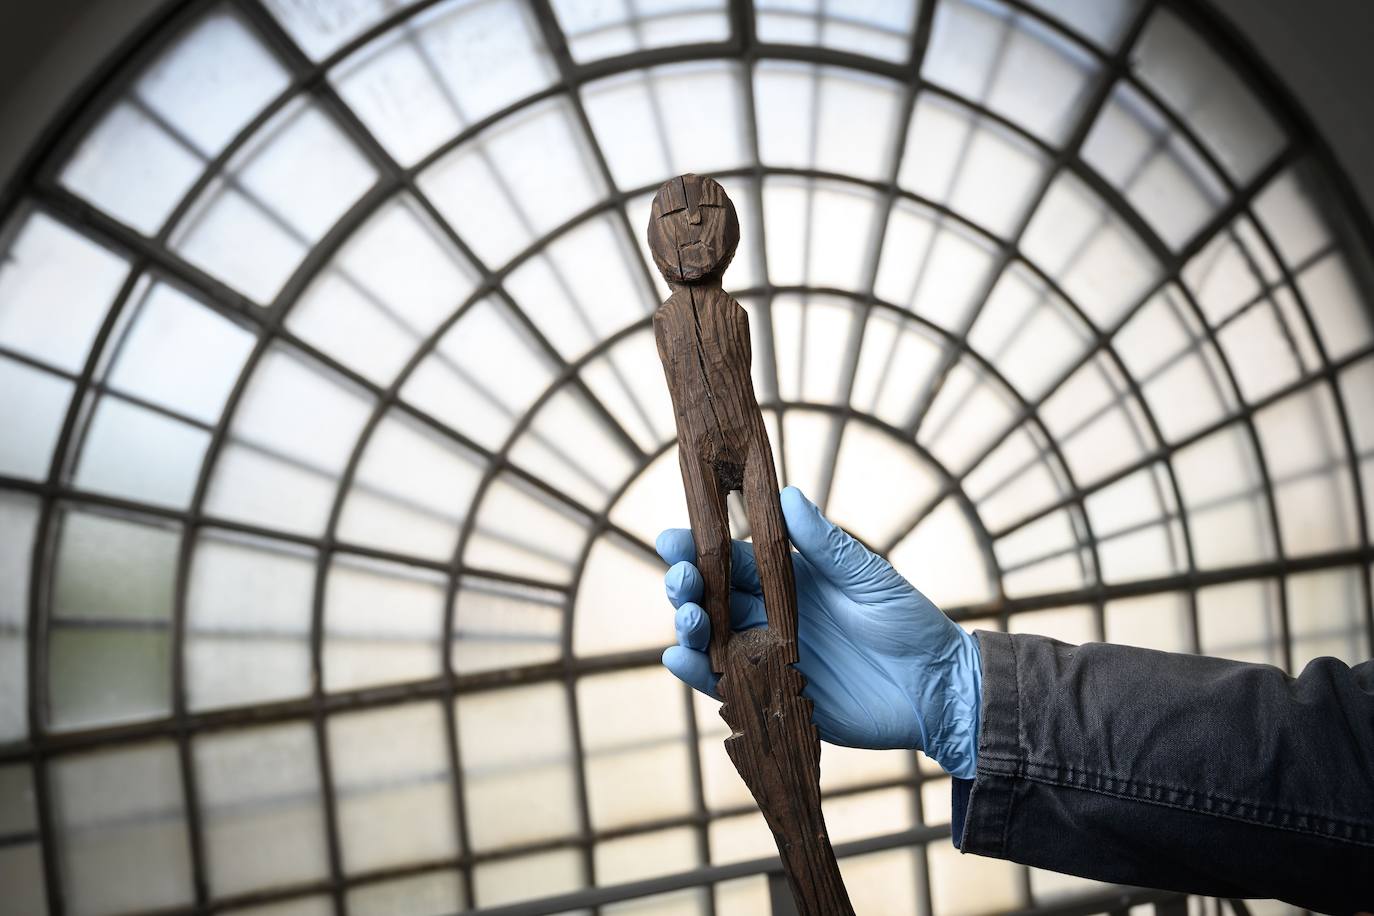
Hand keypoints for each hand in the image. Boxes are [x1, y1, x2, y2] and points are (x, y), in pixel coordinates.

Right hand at [656, 487, 981, 778]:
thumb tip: (787, 494)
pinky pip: (726, 684)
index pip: (732, 558)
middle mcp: (770, 615)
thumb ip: (826, 544)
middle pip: (711, 597)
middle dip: (686, 585)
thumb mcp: (868, 576)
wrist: (937, 687)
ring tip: (687, 617)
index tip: (672, 538)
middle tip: (681, 580)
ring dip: (688, 626)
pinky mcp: (773, 696)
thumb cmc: (907, 621)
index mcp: (788, 579)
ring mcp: (768, 656)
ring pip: (711, 639)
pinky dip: (698, 673)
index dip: (698, 546)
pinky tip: (679, 658)